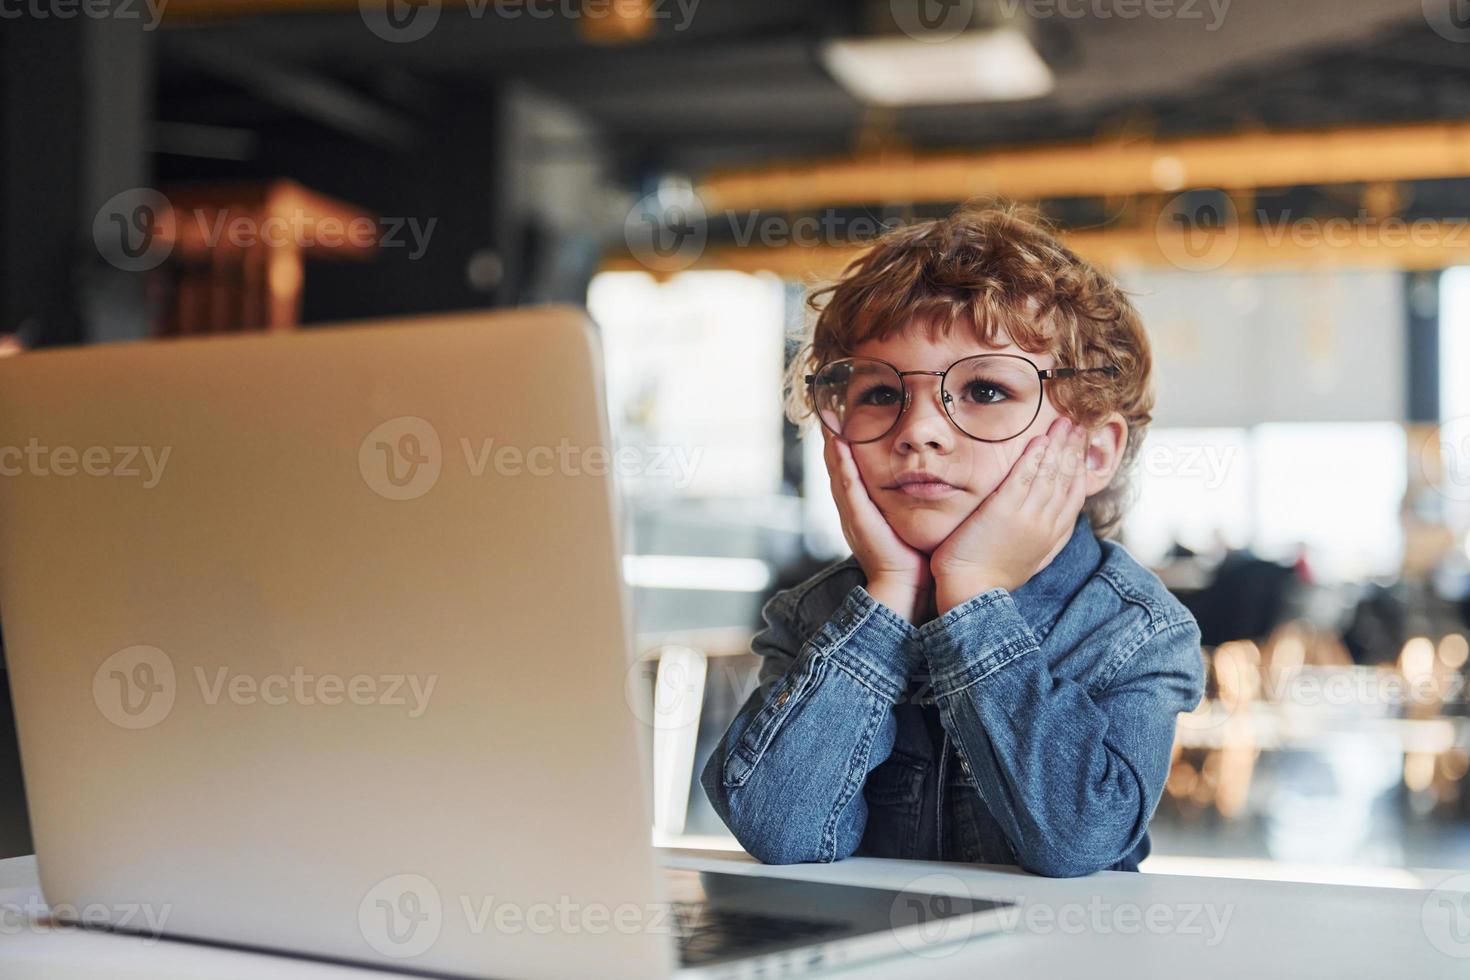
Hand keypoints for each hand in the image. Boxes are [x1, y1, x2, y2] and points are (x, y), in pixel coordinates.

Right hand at [821, 427, 933, 622]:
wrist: (905, 590)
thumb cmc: (913, 560)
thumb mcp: (911, 525)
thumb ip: (915, 504)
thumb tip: (935, 482)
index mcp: (864, 511)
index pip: (852, 473)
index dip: (846, 448)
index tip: (846, 423)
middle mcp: (853, 510)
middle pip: (839, 468)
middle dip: (833, 440)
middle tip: (829, 414)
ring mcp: (853, 514)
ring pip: (838, 472)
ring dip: (832, 446)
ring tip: (828, 421)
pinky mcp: (858, 519)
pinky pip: (848, 487)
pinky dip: (841, 464)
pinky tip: (838, 444)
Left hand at [930, 416, 1087, 613]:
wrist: (972, 593)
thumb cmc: (992, 577)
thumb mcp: (1030, 559)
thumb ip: (1044, 538)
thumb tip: (1054, 523)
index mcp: (1053, 536)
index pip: (1075, 496)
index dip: (1080, 468)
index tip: (1081, 448)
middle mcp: (1047, 525)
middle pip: (1067, 479)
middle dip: (1073, 449)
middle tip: (1077, 425)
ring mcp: (1028, 517)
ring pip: (1051, 474)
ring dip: (1059, 445)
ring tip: (1064, 423)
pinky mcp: (1005, 511)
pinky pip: (1025, 477)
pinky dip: (1035, 456)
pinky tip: (1040, 439)